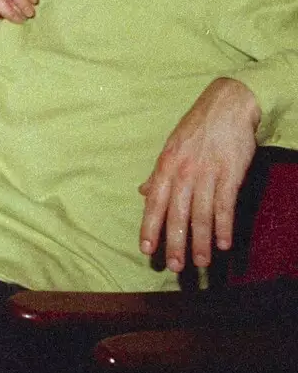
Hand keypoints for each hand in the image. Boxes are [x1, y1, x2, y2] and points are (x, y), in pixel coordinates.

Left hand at [139, 77, 259, 271]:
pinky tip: (224, 243)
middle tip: (175, 267)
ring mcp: (207, 173)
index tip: (146, 250)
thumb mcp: (171, 148)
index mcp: (165, 166)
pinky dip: (224, 226)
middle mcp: (183, 172)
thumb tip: (143, 193)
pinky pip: (225, 205)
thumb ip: (158, 174)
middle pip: (177, 214)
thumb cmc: (196, 128)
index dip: (150, 227)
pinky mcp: (231, 173)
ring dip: (201, 241)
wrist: (227, 105)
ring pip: (201, 214)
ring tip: (201, 262)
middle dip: (175, 243)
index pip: (154, 204)